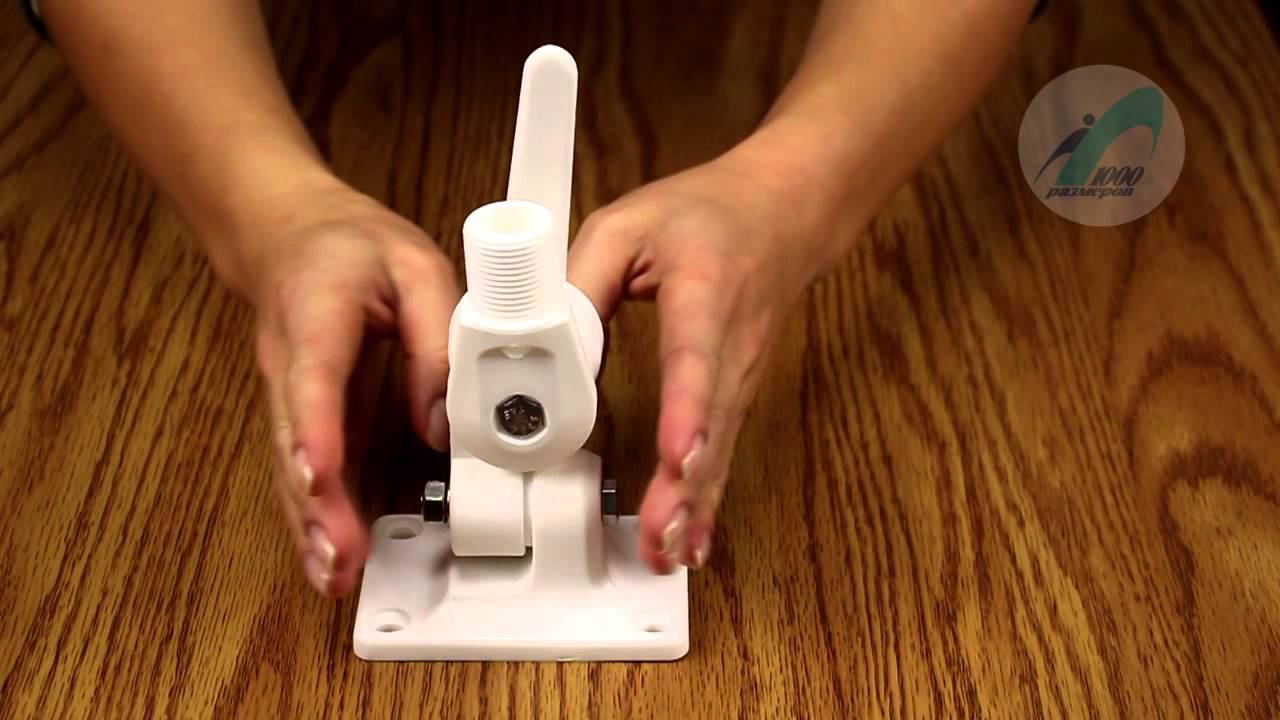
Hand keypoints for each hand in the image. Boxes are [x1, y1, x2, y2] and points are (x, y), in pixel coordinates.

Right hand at [248, 184, 458, 596]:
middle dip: (316, 504)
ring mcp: (287, 394)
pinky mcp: (300, 416)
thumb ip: (437, 337)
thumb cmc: (351, 245)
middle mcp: (288, 364)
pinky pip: (303, 471)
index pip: (312, 379)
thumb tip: (446, 420)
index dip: (316, 430)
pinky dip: (314, 517)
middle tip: (339, 556)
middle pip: (295, 442)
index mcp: (316, 315)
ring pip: (292, 468)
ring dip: (312, 525)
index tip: (319, 473)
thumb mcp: (414, 267)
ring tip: (335, 576)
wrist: (288, 233)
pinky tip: (329, 560)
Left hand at [570, 147, 841, 572]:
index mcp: (705, 297)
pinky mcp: (734, 396)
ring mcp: (740, 378)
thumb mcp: (627, 223)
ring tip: (668, 554)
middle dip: (685, 488)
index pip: (697, 360)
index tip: (679, 454)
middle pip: (712, 428)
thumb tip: (542, 343)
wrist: (783, 212)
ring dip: (693, 508)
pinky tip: (690, 543)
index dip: (687, 410)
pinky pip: (721, 455)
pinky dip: (705, 502)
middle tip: (658, 538)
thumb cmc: (707, 215)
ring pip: (719, 452)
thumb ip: (579, 280)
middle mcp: (731, 348)